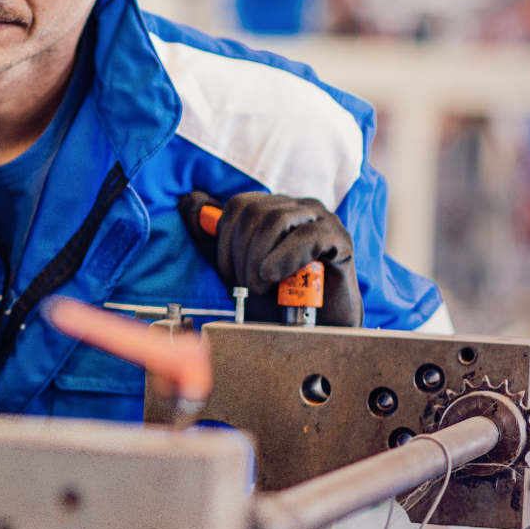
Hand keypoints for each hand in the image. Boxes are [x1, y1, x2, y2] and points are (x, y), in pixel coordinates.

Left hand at [178, 191, 361, 326]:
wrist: (315, 329)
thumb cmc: (277, 297)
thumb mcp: (237, 268)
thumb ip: (213, 237)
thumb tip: (189, 200)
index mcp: (274, 208)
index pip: (238, 205)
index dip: (226, 239)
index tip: (229, 272)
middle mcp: (298, 207)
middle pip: (255, 212)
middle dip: (242, 254)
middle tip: (248, 285)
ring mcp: (322, 219)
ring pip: (277, 220)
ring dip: (260, 259)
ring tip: (262, 286)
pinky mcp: (340, 238)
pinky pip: (308, 236)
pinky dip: (285, 258)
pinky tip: (275, 276)